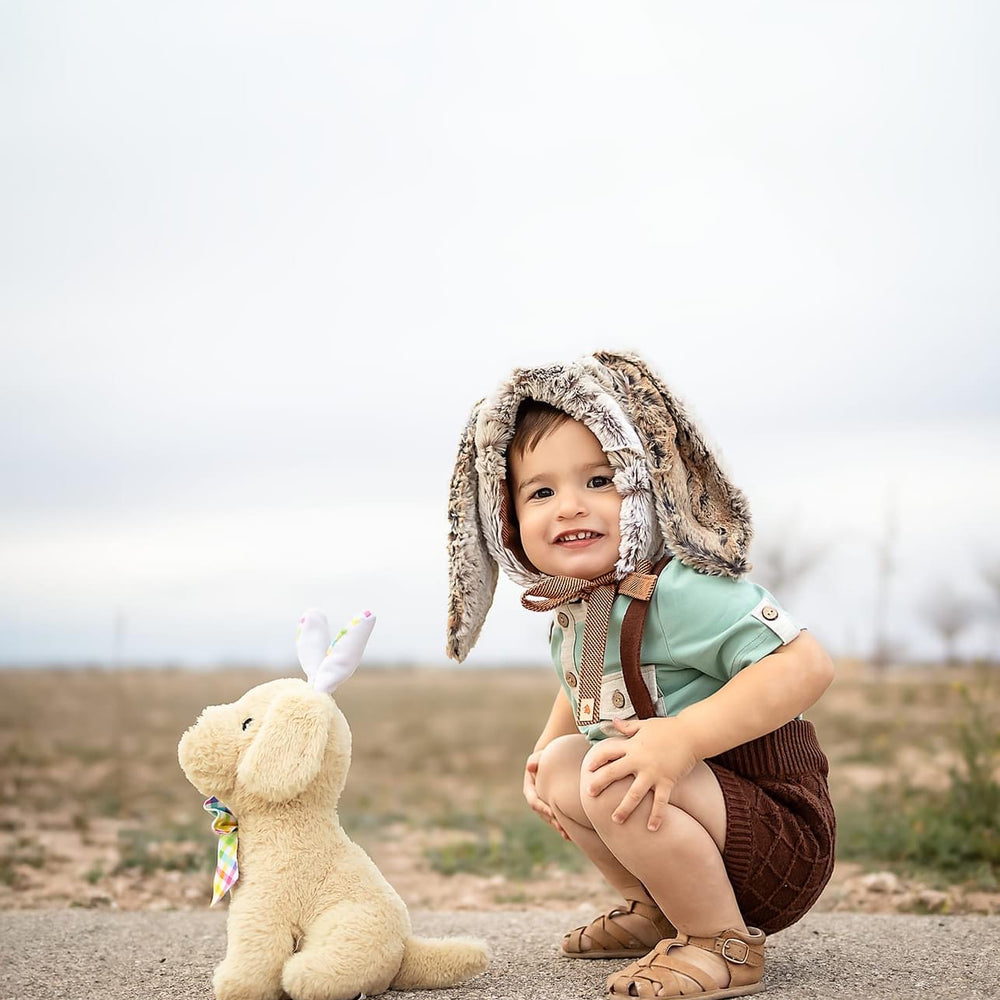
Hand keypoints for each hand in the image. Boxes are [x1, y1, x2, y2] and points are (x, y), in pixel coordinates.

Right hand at [523, 750, 569, 839]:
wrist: (552, 760)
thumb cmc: (545, 757)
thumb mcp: (539, 756)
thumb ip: (535, 760)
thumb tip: (530, 766)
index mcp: (529, 789)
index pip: (534, 801)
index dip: (542, 808)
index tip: (552, 812)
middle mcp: (536, 800)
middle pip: (543, 814)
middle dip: (552, 821)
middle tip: (562, 828)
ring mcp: (544, 805)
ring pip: (550, 819)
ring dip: (559, 827)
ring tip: (568, 835)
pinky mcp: (553, 807)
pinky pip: (557, 818)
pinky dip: (564, 826)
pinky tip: (572, 835)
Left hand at [584, 717, 698, 831]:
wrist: (691, 734)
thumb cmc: (668, 728)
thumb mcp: (645, 724)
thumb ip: (628, 726)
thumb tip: (613, 722)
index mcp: (632, 745)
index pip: (608, 752)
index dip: (597, 760)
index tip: (588, 769)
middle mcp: (639, 760)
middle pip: (614, 773)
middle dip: (600, 783)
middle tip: (589, 794)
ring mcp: (653, 772)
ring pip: (634, 794)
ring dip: (624, 808)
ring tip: (615, 819)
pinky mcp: (667, 781)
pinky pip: (660, 802)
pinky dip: (656, 816)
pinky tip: (652, 829)